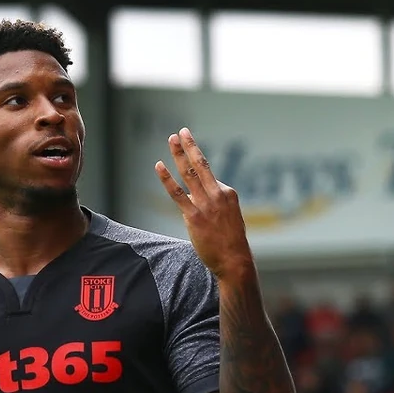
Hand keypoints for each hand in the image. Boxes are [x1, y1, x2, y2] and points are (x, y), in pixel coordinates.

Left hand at [154, 127, 254, 278]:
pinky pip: (177, 193)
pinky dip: (166, 178)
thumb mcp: (229, 218)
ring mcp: (206, 204)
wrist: (235, 261)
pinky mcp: (194, 216)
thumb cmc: (231, 243)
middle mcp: (218, 194)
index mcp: (228, 193)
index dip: (197, 174)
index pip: (209, 177)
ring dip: (179, 154)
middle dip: (190, 146)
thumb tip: (195, 201)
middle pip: (201, 165)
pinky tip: (159, 166)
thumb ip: (213, 206)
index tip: (192, 165)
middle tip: (181, 132)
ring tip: (172, 139)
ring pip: (190, 173)